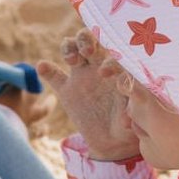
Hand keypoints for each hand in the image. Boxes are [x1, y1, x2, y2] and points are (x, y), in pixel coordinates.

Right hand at [36, 28, 139, 160]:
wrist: (114, 140)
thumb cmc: (132, 122)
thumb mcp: (135, 113)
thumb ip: (132, 104)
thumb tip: (127, 106)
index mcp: (118, 68)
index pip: (112, 52)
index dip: (107, 58)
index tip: (104, 73)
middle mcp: (99, 66)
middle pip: (90, 39)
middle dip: (86, 40)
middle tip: (87, 53)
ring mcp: (82, 76)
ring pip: (72, 48)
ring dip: (69, 47)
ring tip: (71, 60)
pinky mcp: (67, 90)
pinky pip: (54, 75)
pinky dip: (46, 68)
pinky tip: (42, 66)